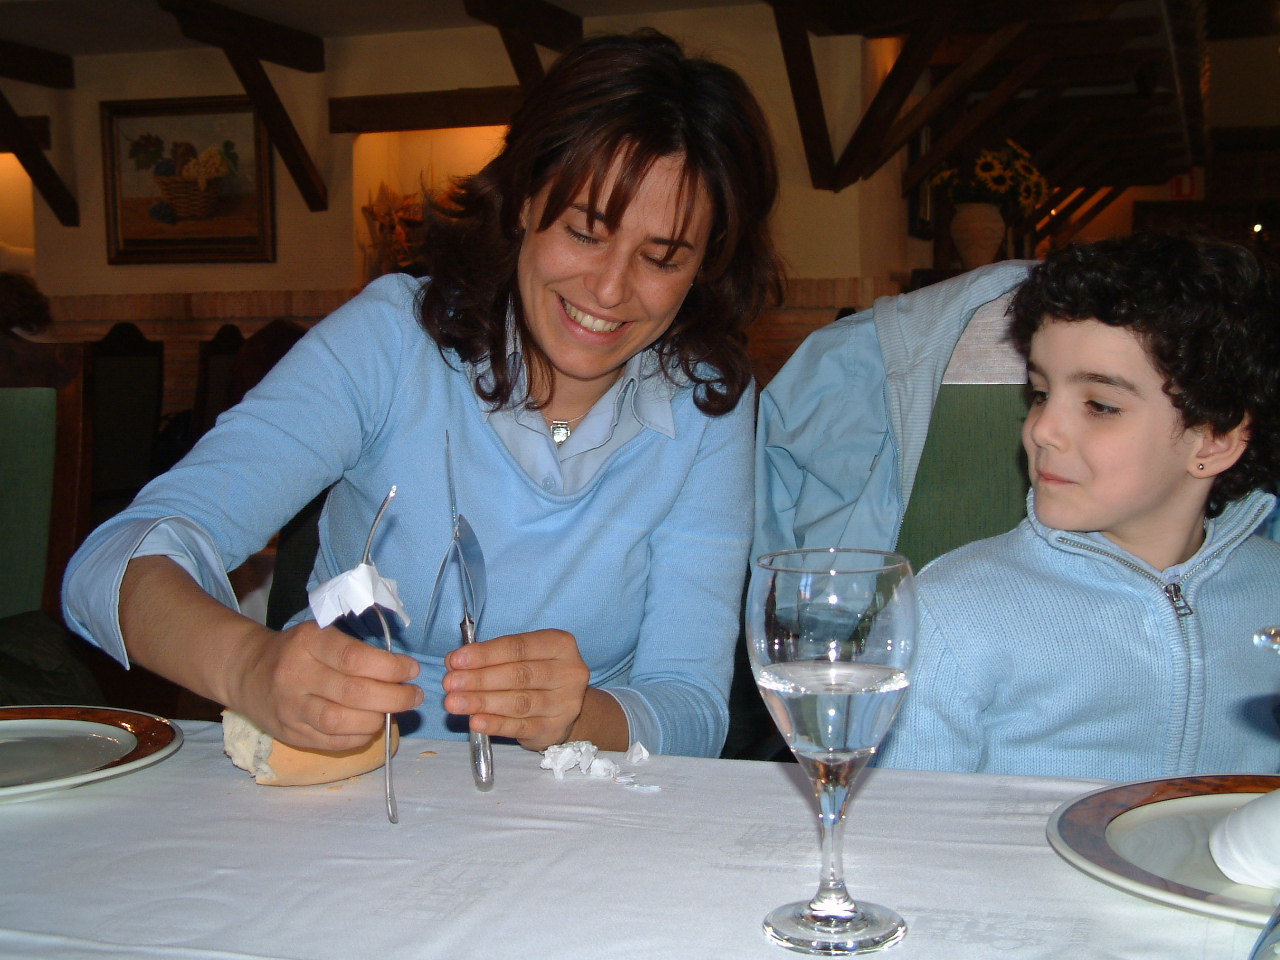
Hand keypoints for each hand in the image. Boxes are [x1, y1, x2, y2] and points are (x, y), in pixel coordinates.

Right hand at [118, 555, 421, 752]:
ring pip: (341, 722)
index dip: (390, 667)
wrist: (247, 671)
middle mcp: (296, 674)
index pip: (356, 658)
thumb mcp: (320, 634)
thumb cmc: (298, 650)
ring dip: (377, 720)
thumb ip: (355, 648)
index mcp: (308, 642)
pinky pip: (331, 742)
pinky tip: (372, 728)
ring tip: (394, 712)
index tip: (411, 670)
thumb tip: (401, 670)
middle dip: (394, 697)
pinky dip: (359, 738)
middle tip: (414, 696)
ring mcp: (290, 707)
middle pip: (353, 693)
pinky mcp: (289, 732)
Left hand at [442, 628, 590, 750]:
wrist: (563, 707)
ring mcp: (564, 703)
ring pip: (518, 702)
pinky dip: (495, 724)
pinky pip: (520, 727)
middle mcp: (568, 672)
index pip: (518, 647)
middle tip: (450, 683)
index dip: (485, 654)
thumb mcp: (521, 656)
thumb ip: (492, 656)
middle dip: (479, 679)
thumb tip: (455, 662)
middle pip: (518, 675)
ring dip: (482, 702)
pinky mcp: (554, 729)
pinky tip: (475, 721)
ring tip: (454, 703)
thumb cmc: (536, 674)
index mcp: (559, 644)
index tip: (456, 660)